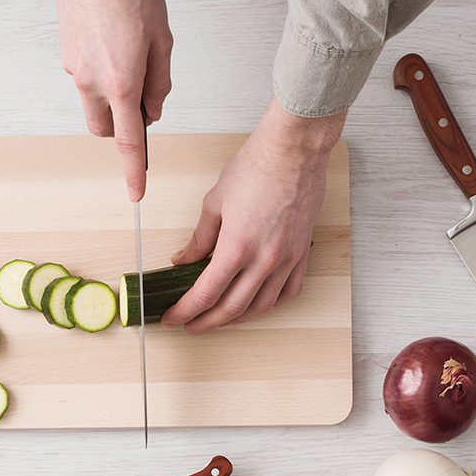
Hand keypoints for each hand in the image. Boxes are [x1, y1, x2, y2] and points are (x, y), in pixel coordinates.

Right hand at [55, 0, 171, 200]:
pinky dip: (99, 72)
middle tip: (140, 99)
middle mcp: (93, 84)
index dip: (133, 171)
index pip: (128, 142)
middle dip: (121, 127)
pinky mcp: (66, 56)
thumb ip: (160, 83)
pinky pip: (85, 78)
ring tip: (126, 56)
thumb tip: (153, 112)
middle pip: (105, 130)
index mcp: (122, 84)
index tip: (135, 194)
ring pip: (94, 105)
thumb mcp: (162, 39)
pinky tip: (110, 40)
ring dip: (110, 99)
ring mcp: (75, 71)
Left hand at [163, 100, 345, 331]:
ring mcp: (286, 259)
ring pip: (260, 306)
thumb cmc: (256, 167)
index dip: (185, 312)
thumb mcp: (215, 203)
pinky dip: (270, 303)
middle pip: (231, 309)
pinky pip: (288, 292)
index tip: (173, 318)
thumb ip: (199, 239)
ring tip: (219, 317)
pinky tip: (256, 302)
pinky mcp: (302, 254)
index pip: (205, 294)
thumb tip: (183, 260)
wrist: (294, 150)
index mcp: (236, 247)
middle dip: (206, 322)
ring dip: (237, 318)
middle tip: (191, 325)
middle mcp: (264, 260)